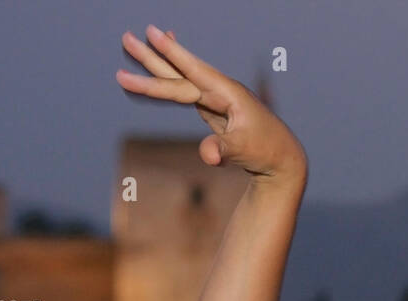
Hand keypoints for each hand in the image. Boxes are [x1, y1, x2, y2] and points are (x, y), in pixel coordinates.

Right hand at [117, 24, 306, 181]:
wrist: (282, 159)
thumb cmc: (267, 152)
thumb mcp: (244, 151)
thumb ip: (224, 150)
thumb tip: (206, 156)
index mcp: (228, 94)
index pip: (193, 72)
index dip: (173, 54)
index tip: (153, 34)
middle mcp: (221, 91)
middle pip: (180, 72)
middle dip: (152, 58)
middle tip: (125, 38)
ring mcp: (217, 100)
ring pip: (180, 79)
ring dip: (156, 65)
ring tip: (133, 46)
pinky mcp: (215, 110)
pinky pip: (187, 90)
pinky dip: (174, 76)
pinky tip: (170, 64)